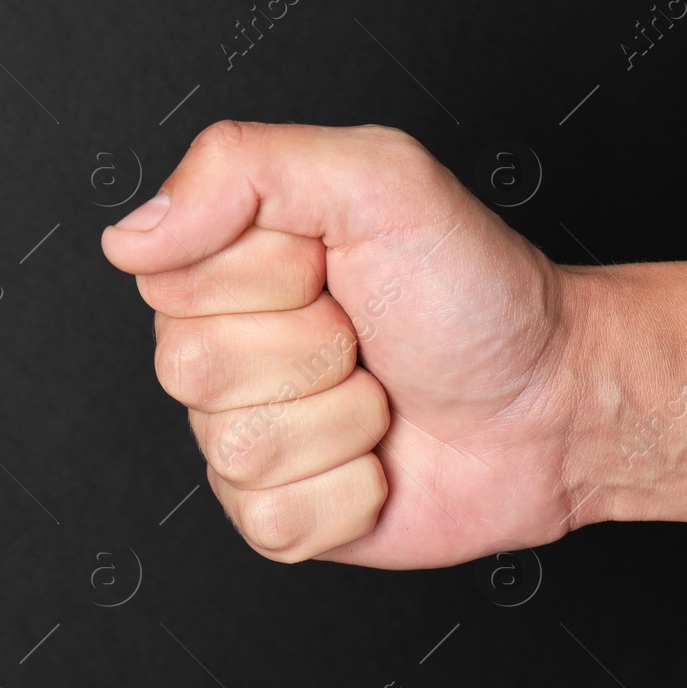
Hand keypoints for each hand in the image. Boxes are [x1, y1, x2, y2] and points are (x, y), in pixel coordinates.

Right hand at [100, 121, 596, 567]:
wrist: (556, 404)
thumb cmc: (481, 294)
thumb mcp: (379, 178)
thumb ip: (241, 168)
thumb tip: (130, 235)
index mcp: (234, 264)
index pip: (170, 278)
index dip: (267, 277)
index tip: (333, 266)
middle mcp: (230, 350)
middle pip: (191, 368)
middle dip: (311, 351)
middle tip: (366, 333)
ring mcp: (251, 435)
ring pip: (234, 448)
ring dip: (339, 421)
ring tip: (382, 392)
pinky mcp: (281, 516)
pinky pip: (270, 519)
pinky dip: (349, 493)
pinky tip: (381, 458)